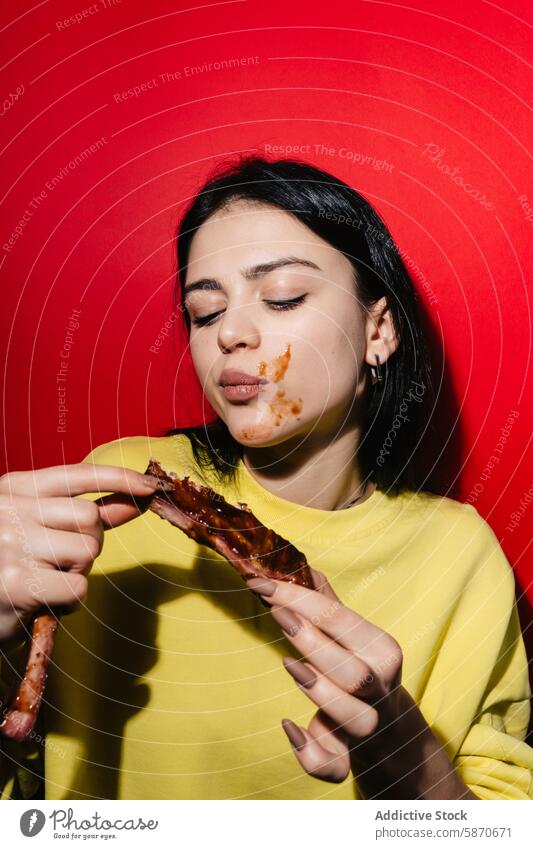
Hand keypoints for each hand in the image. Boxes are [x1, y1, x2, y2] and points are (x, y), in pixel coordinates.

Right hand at [0, 463, 158, 641]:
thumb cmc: (3, 568)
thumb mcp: (33, 528)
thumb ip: (80, 515)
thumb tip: (133, 500)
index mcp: (13, 489)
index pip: (78, 474)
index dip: (119, 479)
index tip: (148, 487)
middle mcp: (11, 510)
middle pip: (90, 518)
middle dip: (89, 543)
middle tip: (57, 562)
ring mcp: (13, 545)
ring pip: (88, 550)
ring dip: (78, 572)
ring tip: (45, 580)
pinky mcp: (19, 583)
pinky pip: (79, 586)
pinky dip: (69, 601)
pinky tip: (42, 601)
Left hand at [246, 568, 402, 783]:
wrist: (390, 735)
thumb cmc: (361, 673)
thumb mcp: (352, 636)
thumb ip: (327, 604)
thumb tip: (300, 565)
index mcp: (382, 651)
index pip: (341, 620)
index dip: (300, 599)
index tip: (263, 583)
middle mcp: (381, 690)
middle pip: (353, 672)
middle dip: (312, 641)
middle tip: (274, 611)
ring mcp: (367, 728)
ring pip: (352, 716)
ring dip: (319, 690)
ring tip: (287, 664)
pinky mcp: (347, 759)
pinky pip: (332, 765)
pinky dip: (309, 751)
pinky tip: (289, 727)